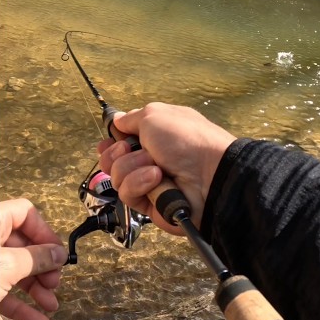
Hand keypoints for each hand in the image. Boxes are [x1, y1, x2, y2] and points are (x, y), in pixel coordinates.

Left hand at [0, 199, 66, 319]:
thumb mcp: (8, 266)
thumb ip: (36, 258)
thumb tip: (60, 253)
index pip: (25, 213)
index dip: (44, 231)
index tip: (58, 253)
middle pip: (25, 245)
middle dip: (44, 266)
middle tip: (55, 283)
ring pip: (18, 271)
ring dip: (37, 289)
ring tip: (51, 306)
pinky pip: (6, 293)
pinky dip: (22, 306)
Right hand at [98, 102, 235, 235]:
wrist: (209, 175)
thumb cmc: (184, 139)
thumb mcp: (155, 116)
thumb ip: (131, 118)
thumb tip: (115, 119)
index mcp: (154, 134)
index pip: (122, 138)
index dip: (112, 140)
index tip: (109, 140)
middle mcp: (150, 157)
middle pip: (113, 160)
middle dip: (115, 154)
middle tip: (127, 149)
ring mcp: (149, 182)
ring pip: (117, 176)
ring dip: (133, 168)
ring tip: (156, 167)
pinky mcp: (149, 203)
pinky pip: (128, 193)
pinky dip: (140, 184)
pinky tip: (157, 179)